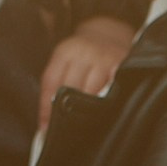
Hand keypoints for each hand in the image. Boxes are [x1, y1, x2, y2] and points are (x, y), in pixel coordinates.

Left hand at [37, 15, 132, 130]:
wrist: (109, 34)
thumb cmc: (82, 54)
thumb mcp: (64, 60)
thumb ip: (53, 86)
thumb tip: (45, 123)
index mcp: (65, 52)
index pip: (51, 81)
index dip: (46, 107)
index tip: (44, 128)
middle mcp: (84, 53)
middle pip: (71, 88)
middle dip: (66, 111)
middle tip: (64, 131)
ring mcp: (104, 58)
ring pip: (92, 91)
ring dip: (86, 110)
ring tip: (82, 127)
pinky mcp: (121, 65)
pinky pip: (112, 90)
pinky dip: (107, 103)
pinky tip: (103, 113)